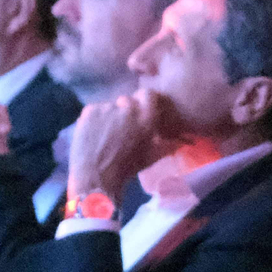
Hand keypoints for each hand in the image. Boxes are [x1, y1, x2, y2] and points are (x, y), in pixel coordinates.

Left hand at [67, 89, 166, 210]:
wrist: (96, 176)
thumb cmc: (127, 169)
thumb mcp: (151, 157)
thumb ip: (167, 145)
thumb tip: (182, 141)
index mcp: (147, 118)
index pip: (148, 94)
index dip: (143, 101)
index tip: (140, 111)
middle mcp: (128, 107)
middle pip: (127, 100)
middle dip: (125, 111)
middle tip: (121, 128)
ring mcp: (107, 107)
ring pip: (110, 106)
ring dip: (110, 116)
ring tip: (106, 133)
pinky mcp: (89, 109)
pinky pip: (95, 109)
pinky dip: (95, 119)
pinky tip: (95, 133)